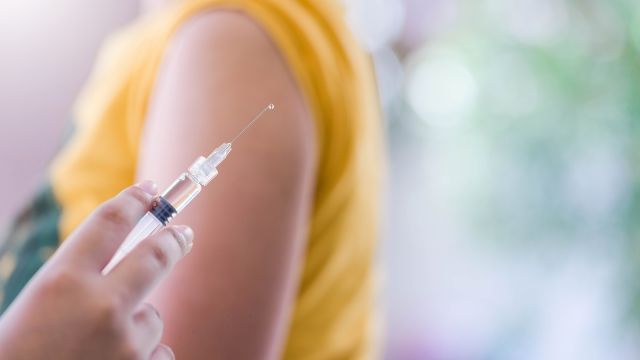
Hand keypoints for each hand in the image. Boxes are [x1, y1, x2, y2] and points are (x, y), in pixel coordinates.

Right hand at [0, 182, 192, 359]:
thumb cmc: (16, 353)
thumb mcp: (35, 307)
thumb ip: (77, 281)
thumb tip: (123, 256)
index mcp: (62, 282)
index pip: (111, 221)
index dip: (135, 199)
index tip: (149, 191)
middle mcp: (101, 307)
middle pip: (157, 254)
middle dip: (174, 240)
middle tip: (183, 235)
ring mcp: (127, 345)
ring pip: (153, 319)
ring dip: (137, 327)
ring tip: (97, 350)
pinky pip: (158, 355)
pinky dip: (142, 359)